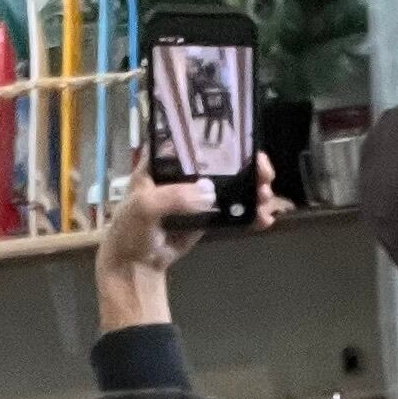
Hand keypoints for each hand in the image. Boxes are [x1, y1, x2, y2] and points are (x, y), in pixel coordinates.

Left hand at [96, 155, 290, 328]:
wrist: (136, 263)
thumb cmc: (131, 228)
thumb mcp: (145, 207)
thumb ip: (174, 197)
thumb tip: (210, 193)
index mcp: (164, 159)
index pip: (195, 137)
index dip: (220, 134)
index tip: (243, 140)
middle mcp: (184, 171)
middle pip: (222, 159)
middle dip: (248, 164)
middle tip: (264, 172)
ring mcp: (197, 194)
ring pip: (232, 184)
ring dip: (253, 188)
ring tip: (266, 197)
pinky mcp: (207, 215)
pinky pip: (233, 210)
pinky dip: (250, 213)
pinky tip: (263, 217)